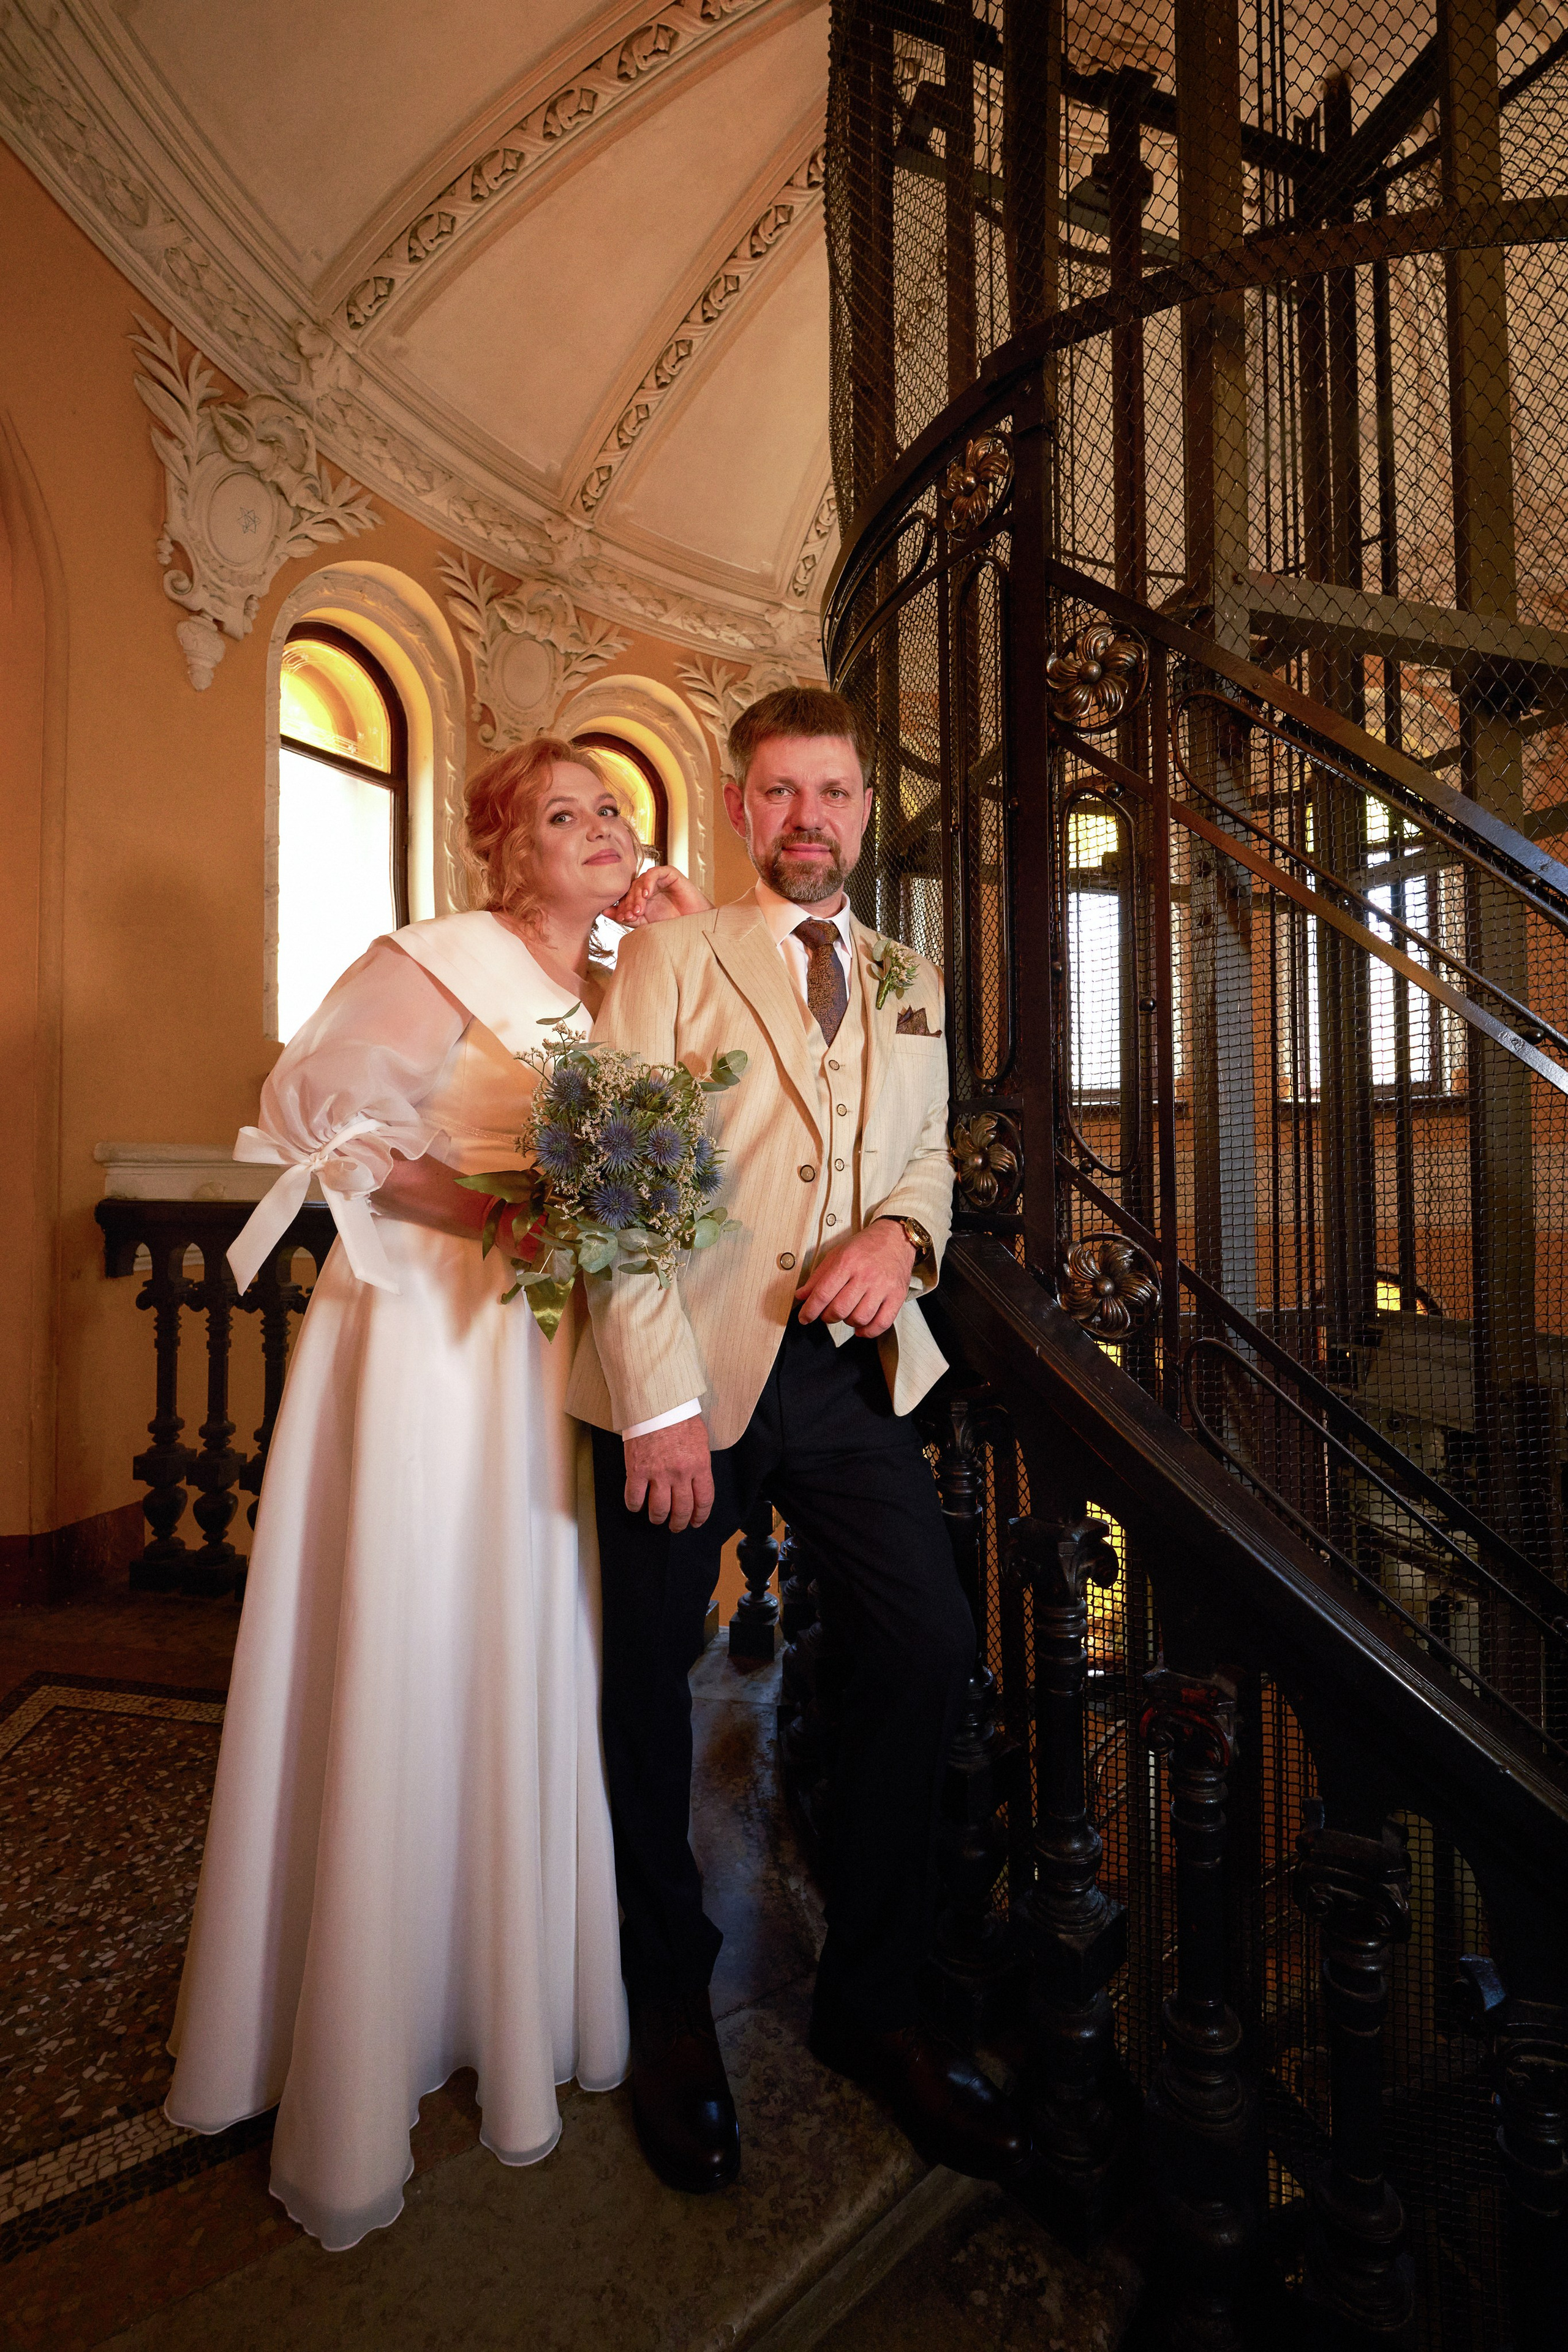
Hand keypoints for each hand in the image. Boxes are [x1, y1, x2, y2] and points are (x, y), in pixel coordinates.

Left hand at [609, 864, 711, 926]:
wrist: (694, 926)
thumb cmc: (672, 925)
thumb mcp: (645, 923)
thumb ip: (627, 917)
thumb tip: (604, 911)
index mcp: (641, 898)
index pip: (625, 897)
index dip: (621, 907)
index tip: (620, 918)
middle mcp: (648, 887)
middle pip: (631, 889)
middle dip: (629, 903)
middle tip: (629, 916)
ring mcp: (658, 880)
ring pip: (640, 882)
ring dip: (637, 896)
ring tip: (639, 910)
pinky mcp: (669, 873)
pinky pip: (654, 873)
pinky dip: (648, 882)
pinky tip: (647, 895)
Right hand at [623, 1416, 713, 1531]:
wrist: (656, 1403)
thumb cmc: (679, 1416)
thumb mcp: (700, 1440)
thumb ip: (700, 1463)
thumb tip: (698, 1480)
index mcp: (699, 1465)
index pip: (704, 1500)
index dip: (700, 1516)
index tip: (696, 1522)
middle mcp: (681, 1473)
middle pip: (682, 1509)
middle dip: (680, 1523)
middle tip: (676, 1526)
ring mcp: (658, 1474)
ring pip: (659, 1509)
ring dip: (658, 1518)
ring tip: (657, 1518)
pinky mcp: (638, 1471)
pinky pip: (635, 1498)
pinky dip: (634, 1506)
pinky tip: (636, 1506)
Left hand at [794, 1220, 917, 1339]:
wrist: (897, 1238)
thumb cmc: (865, 1246)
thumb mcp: (837, 1254)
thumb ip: (818, 1276)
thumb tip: (801, 1296)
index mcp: (847, 1262)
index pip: (823, 1294)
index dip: (810, 1310)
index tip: (804, 1318)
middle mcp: (865, 1275)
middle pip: (840, 1309)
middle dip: (827, 1317)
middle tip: (827, 1313)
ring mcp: (883, 1287)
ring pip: (859, 1318)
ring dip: (847, 1322)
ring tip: (846, 1314)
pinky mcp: (897, 1296)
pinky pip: (881, 1323)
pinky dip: (868, 1331)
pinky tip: (861, 1328)